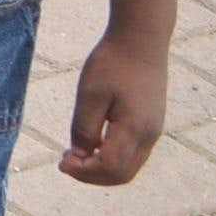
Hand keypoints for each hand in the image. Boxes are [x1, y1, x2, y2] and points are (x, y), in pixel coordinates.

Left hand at [61, 28, 170, 183]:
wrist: (141, 40)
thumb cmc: (113, 63)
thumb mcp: (90, 94)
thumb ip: (84, 128)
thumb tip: (79, 156)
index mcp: (135, 129)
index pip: (110, 167)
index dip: (84, 172)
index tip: (61, 162)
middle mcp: (150, 136)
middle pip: (122, 174)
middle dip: (92, 175)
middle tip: (65, 163)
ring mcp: (153, 131)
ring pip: (129, 167)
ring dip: (102, 168)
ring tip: (75, 156)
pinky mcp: (151, 124)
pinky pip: (133, 154)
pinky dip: (112, 158)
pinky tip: (92, 145)